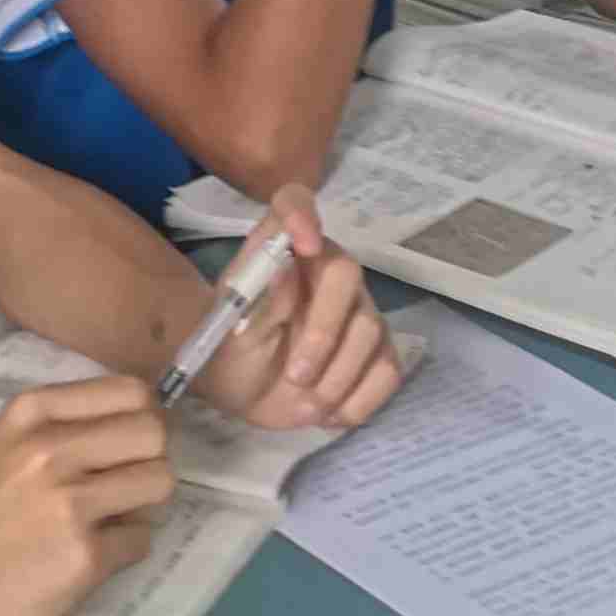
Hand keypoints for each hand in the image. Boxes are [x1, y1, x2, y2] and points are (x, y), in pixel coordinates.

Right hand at [0, 379, 178, 615]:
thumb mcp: (2, 447)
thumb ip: (59, 430)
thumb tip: (134, 428)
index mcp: (33, 412)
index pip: (132, 391)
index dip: (142, 420)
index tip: (127, 446)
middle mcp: (54, 447)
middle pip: (155, 433)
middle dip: (148, 461)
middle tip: (122, 488)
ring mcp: (70, 503)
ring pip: (159, 482)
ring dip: (142, 506)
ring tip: (107, 522)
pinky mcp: (83, 557)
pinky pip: (141, 540)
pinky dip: (122, 551)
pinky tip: (85, 560)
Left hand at [181, 189, 403, 434]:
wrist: (240, 391)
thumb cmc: (229, 348)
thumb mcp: (228, 330)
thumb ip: (258, 300)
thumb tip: (283, 266)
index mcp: (281, 249)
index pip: (293, 201)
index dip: (302, 212)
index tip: (305, 243)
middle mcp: (326, 269)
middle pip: (347, 274)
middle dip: (324, 333)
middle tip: (295, 376)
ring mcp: (356, 309)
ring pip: (370, 330)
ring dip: (336, 378)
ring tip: (305, 406)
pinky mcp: (375, 352)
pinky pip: (387, 370)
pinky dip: (359, 400)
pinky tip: (330, 414)